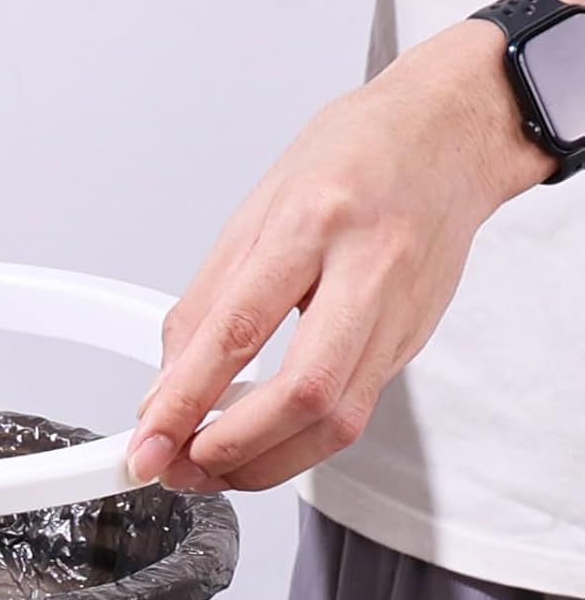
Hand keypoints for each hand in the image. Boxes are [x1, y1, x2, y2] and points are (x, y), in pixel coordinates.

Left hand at [128, 21, 553, 494]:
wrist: (451, 131)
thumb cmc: (355, 157)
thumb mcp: (254, 212)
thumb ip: (202, 308)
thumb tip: (162, 391)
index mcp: (316, 221)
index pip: (238, 333)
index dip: (185, 402)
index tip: (147, 446)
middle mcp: (368, 270)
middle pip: (304, 393)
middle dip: (231, 449)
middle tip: (178, 467)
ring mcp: (399, 315)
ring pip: (336, 422)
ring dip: (261, 464)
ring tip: (208, 467)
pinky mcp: (410, 345)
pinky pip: (350, 416)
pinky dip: (293, 445)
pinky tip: (256, 445)